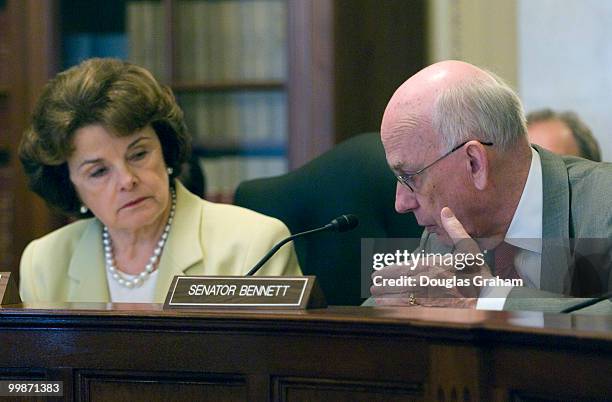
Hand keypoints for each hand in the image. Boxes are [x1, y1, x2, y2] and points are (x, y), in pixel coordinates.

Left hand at [370, 207, 492, 307]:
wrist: (490, 298)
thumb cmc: (478, 273)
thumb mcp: (469, 248)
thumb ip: (455, 230)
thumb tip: (445, 211)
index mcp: (436, 266)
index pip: (407, 268)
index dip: (390, 271)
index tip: (378, 272)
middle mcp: (430, 281)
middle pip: (402, 282)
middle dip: (386, 283)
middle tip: (372, 283)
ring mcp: (431, 296)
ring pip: (404, 295)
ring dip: (388, 295)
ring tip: (376, 294)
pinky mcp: (435, 308)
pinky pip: (412, 308)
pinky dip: (397, 307)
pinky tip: (388, 306)